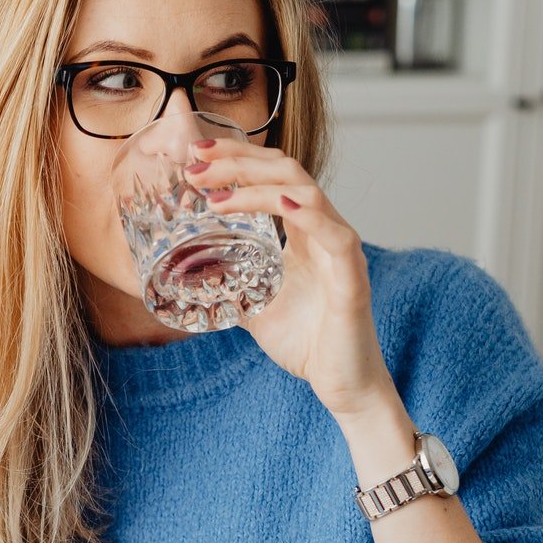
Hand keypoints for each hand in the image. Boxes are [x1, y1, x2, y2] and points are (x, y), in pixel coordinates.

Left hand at [185, 139, 393, 421]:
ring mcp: (340, 250)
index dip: (236, 161)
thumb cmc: (308, 345)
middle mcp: (324, 232)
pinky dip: (306, 213)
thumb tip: (191, 281)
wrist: (342, 386)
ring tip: (215, 193)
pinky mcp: (351, 275)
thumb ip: (231, 287)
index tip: (196, 156)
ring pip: (305, 192)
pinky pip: (335, 233)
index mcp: (304, 234)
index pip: (272, 178)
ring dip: (258, 186)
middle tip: (196, 161)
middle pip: (286, 171)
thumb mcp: (254, 308)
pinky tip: (279, 204)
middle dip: (239, 160)